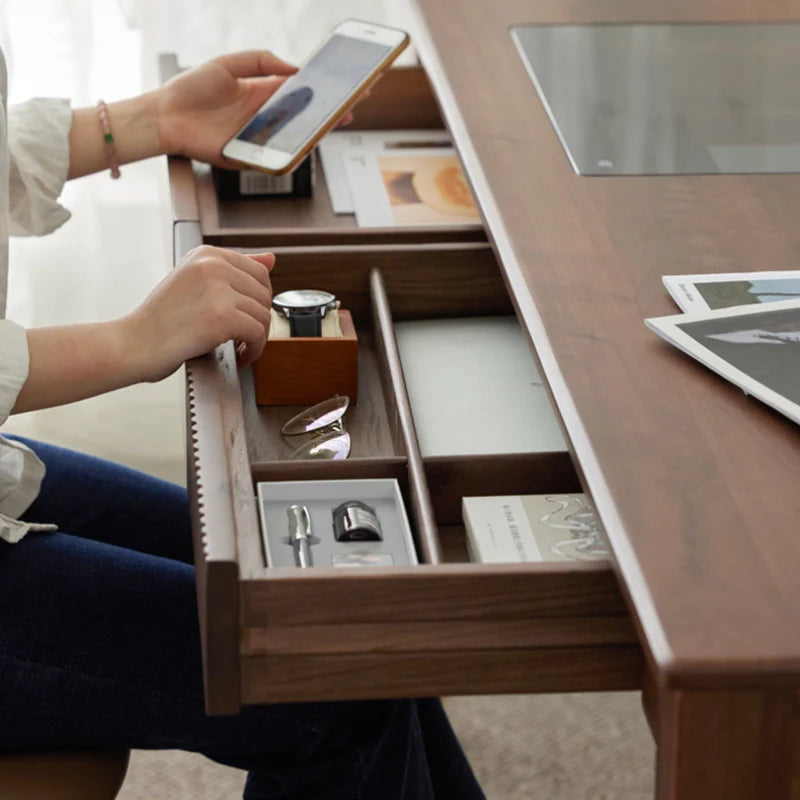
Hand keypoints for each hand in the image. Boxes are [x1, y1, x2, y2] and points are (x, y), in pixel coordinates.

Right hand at [124, 245, 274, 381]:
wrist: (133, 344)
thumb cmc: (160, 322)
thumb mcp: (195, 285)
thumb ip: (233, 271)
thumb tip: (272, 259)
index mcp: (207, 254)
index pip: (258, 272)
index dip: (256, 301)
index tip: (244, 317)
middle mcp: (213, 265)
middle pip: (264, 294)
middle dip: (258, 320)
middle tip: (241, 337)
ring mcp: (218, 289)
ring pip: (263, 315)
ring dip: (256, 338)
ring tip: (238, 348)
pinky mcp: (222, 316)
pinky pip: (258, 334)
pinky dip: (254, 350)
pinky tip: (238, 356)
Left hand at [156, 50, 355, 166]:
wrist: (166, 115)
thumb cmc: (191, 88)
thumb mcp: (227, 64)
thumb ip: (260, 61)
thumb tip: (294, 68)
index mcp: (261, 91)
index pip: (300, 91)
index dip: (322, 88)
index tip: (342, 83)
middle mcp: (264, 116)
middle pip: (304, 116)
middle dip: (329, 110)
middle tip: (352, 104)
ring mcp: (259, 137)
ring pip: (295, 136)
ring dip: (316, 131)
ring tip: (335, 121)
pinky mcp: (251, 157)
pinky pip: (277, 157)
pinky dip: (293, 153)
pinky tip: (308, 143)